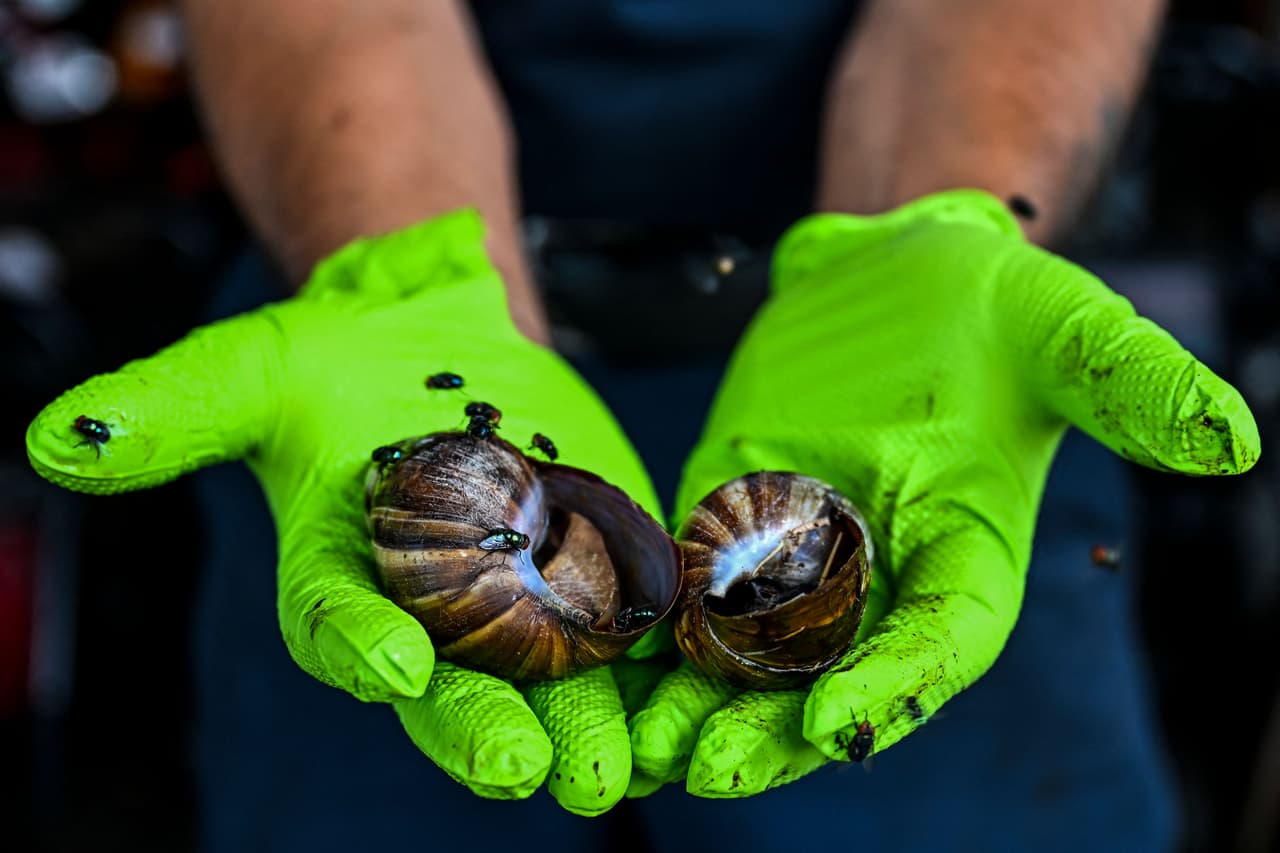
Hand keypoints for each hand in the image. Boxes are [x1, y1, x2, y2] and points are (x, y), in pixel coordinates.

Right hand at [25, 210, 661, 813]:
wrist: (440, 334)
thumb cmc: (339, 359)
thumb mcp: (255, 368)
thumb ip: (176, 409)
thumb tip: (55, 439)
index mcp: (343, 579)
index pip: (343, 624)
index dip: (360, 645)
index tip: (393, 660)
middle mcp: (430, 611)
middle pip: (455, 683)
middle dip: (480, 726)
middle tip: (516, 769)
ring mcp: (521, 601)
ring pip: (551, 681)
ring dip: (582, 726)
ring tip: (607, 772)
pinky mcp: (596, 573)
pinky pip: (631, 632)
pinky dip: (657, 669)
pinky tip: (689, 702)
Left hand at [629, 190, 1259, 794]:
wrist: (897, 269)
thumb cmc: (992, 301)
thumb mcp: (1062, 325)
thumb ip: (1128, 381)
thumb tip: (1232, 439)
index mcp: (969, 554)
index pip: (940, 643)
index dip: (892, 687)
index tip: (830, 724)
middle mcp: (881, 576)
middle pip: (828, 678)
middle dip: (769, 732)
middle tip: (705, 773)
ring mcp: (798, 555)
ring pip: (745, 654)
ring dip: (694, 708)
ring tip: (638, 754)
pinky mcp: (729, 517)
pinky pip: (688, 589)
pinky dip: (650, 633)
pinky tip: (601, 672)